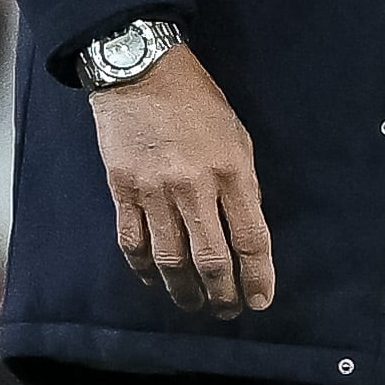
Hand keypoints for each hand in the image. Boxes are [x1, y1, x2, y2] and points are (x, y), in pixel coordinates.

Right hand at [86, 43, 273, 317]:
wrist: (141, 73)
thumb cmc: (198, 103)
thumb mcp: (237, 136)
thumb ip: (242, 184)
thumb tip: (243, 231)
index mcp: (231, 170)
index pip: (250, 237)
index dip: (258, 275)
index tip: (261, 301)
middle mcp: (194, 187)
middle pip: (211, 258)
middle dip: (223, 293)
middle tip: (228, 311)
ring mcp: (155, 192)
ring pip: (171, 260)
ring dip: (185, 292)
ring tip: (196, 307)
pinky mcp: (123, 192)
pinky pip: (133, 244)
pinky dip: (145, 271)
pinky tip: (157, 283)